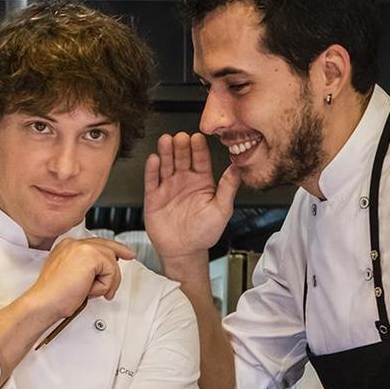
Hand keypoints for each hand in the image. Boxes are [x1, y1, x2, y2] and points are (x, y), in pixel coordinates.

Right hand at [22, 237, 136, 320]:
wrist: (45, 302)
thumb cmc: (54, 296)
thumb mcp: (72, 276)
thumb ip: (86, 268)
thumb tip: (103, 270)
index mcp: (67, 246)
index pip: (97, 243)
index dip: (114, 249)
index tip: (126, 254)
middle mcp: (74, 243)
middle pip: (109, 249)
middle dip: (114, 271)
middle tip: (112, 286)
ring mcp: (82, 247)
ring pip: (112, 263)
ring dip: (105, 283)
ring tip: (89, 292)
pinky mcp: (91, 256)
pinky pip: (111, 271)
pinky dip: (103, 285)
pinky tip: (88, 290)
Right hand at [143, 132, 239, 261]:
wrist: (184, 251)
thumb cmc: (204, 233)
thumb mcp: (221, 210)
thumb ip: (228, 188)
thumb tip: (238, 168)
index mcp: (202, 181)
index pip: (200, 159)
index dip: (199, 148)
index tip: (198, 137)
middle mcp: (184, 180)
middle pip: (181, 158)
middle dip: (181, 146)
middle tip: (181, 137)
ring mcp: (168, 187)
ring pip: (166, 164)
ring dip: (166, 152)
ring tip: (166, 140)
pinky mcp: (153, 196)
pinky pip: (152, 180)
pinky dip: (152, 169)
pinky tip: (154, 159)